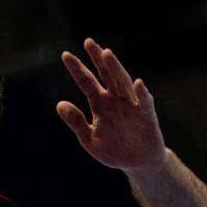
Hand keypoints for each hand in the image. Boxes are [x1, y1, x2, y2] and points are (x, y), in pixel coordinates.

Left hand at [57, 38, 166, 174]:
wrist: (137, 164)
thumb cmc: (113, 150)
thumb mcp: (88, 139)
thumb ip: (76, 122)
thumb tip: (59, 104)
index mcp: (99, 103)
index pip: (86, 82)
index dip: (77, 69)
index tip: (65, 54)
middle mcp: (115, 99)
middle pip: (105, 75)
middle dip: (97, 58)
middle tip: (88, 42)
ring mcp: (131, 105)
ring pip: (122, 82)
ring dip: (115, 68)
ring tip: (106, 53)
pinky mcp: (147, 115)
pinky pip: (144, 102)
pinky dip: (141, 93)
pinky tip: (137, 82)